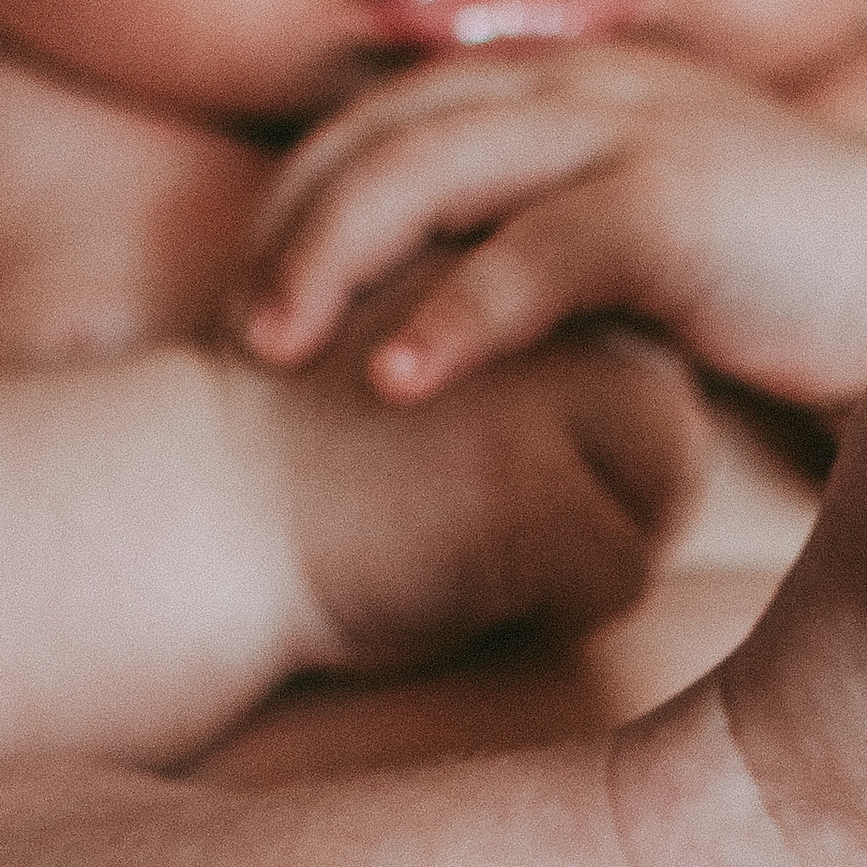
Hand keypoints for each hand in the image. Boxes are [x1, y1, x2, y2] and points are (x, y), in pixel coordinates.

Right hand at [230, 294, 707, 672]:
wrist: (191, 510)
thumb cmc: (315, 452)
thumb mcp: (441, 352)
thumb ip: (545, 350)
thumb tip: (673, 411)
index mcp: (527, 254)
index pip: (651, 390)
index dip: (584, 463)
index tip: (466, 457)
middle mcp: (550, 305)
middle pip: (675, 454)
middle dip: (603, 511)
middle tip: (463, 506)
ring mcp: (544, 392)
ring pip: (656, 516)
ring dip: (582, 558)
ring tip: (458, 532)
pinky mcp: (532, 487)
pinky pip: (616, 583)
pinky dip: (556, 613)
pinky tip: (453, 577)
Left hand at [236, 41, 866, 421]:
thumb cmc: (805, 287)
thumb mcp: (660, 244)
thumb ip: (564, 243)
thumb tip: (468, 306)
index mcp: (577, 85)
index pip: (394, 112)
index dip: (305, 191)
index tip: (254, 290)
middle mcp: (588, 84)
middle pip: (382, 131)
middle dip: (287, 226)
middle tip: (232, 333)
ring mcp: (629, 133)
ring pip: (423, 173)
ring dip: (329, 260)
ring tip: (271, 352)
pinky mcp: (674, 206)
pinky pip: (528, 255)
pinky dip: (449, 316)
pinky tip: (394, 383)